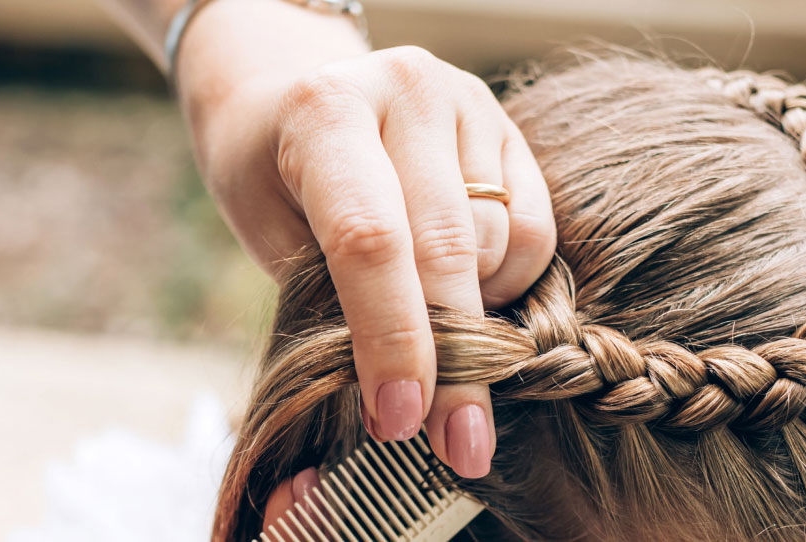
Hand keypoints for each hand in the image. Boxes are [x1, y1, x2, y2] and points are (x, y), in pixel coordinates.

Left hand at [186, 43, 556, 482]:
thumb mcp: (270, 238)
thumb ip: (327, 305)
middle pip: (446, 246)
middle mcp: (404, 93)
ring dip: (480, 320)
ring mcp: (465, 101)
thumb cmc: (271, 182)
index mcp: (324, 114)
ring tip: (441, 347)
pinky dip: (510, 282)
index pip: (369, 238)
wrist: (292, 97)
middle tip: (458, 446)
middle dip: (454, 361)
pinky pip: (534, 228)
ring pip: (499, 242)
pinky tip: (472, 296)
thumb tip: (390, 413)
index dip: (390, 338)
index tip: (399, 419)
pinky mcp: (508, 124)